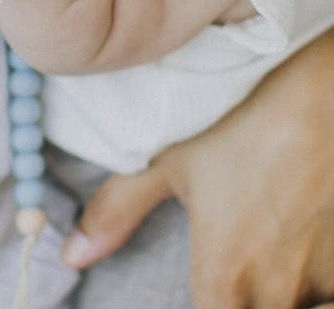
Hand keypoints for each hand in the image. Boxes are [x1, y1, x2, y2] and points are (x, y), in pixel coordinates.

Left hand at [63, 28, 333, 307]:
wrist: (318, 91)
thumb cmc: (239, 120)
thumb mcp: (168, 158)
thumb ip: (117, 210)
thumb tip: (71, 254)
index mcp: (225, 275)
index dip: (206, 308)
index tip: (202, 286)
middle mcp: (278, 290)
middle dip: (241, 301)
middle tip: (233, 261)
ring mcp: (324, 275)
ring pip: (299, 308)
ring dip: (282, 293)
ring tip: (269, 242)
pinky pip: (331, 289)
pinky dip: (317, 278)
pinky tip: (304, 233)